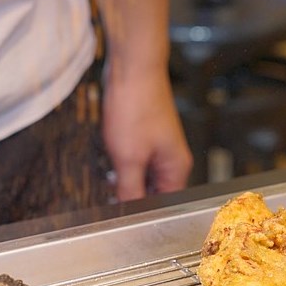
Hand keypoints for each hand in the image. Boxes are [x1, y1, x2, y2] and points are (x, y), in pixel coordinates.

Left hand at [101, 64, 192, 200]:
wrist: (132, 68)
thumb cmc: (137, 106)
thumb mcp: (129, 157)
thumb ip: (130, 189)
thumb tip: (127, 212)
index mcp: (176, 168)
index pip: (164, 204)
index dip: (143, 213)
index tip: (123, 217)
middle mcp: (171, 159)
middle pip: (153, 191)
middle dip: (131, 195)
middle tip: (110, 198)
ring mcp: (159, 146)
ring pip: (142, 174)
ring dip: (125, 178)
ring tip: (110, 174)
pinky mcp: (146, 135)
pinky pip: (135, 158)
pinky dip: (122, 162)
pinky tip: (110, 158)